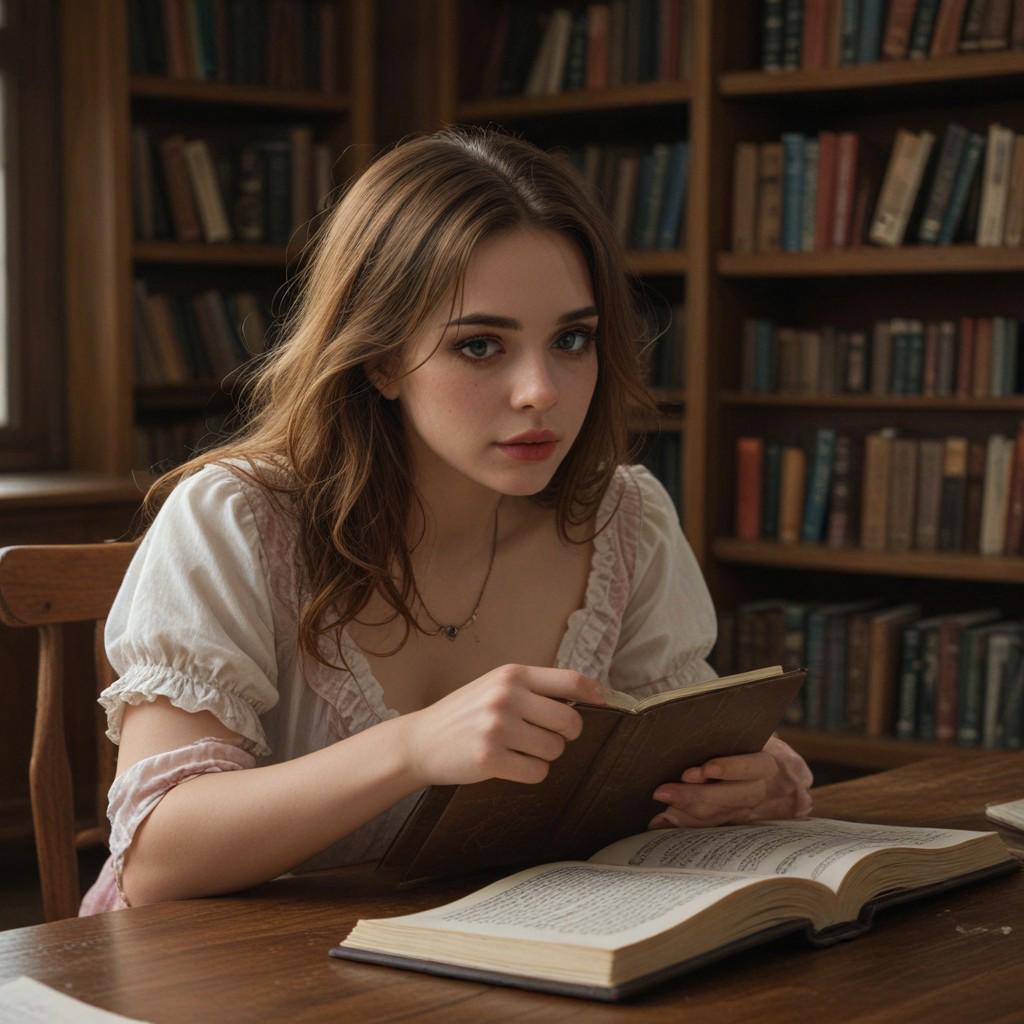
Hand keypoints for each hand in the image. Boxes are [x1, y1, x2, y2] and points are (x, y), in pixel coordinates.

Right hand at [397, 664, 603, 787]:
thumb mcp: (495, 686)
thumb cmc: (463, 714)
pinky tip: (511, 765)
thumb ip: (532, 688)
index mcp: (512, 674)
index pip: (571, 680)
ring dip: (545, 755)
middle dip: (566, 735)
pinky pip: (537, 772)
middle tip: (548, 737)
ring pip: (554, 749)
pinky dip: (531, 772)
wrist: (420, 741)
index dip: (595, 694)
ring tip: (520, 750)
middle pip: (570, 721)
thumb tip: (585, 696)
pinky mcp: (490, 758)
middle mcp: (506, 696)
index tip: (602, 704)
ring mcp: (497, 727)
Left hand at [648, 735, 813, 828]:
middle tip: (663, 791)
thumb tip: (695, 728)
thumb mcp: (759, 737)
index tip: (705, 768)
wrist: (792, 782)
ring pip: (720, 816)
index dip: (731, 768)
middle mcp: (766, 792)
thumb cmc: (763, 748)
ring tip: (660, 807)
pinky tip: (664, 822)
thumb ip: (735, 737)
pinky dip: (688, 824)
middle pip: (732, 798)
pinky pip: (713, 827)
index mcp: (773, 764)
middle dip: (695, 796)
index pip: (754, 767)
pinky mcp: (740, 824)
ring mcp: (754, 812)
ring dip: (687, 814)